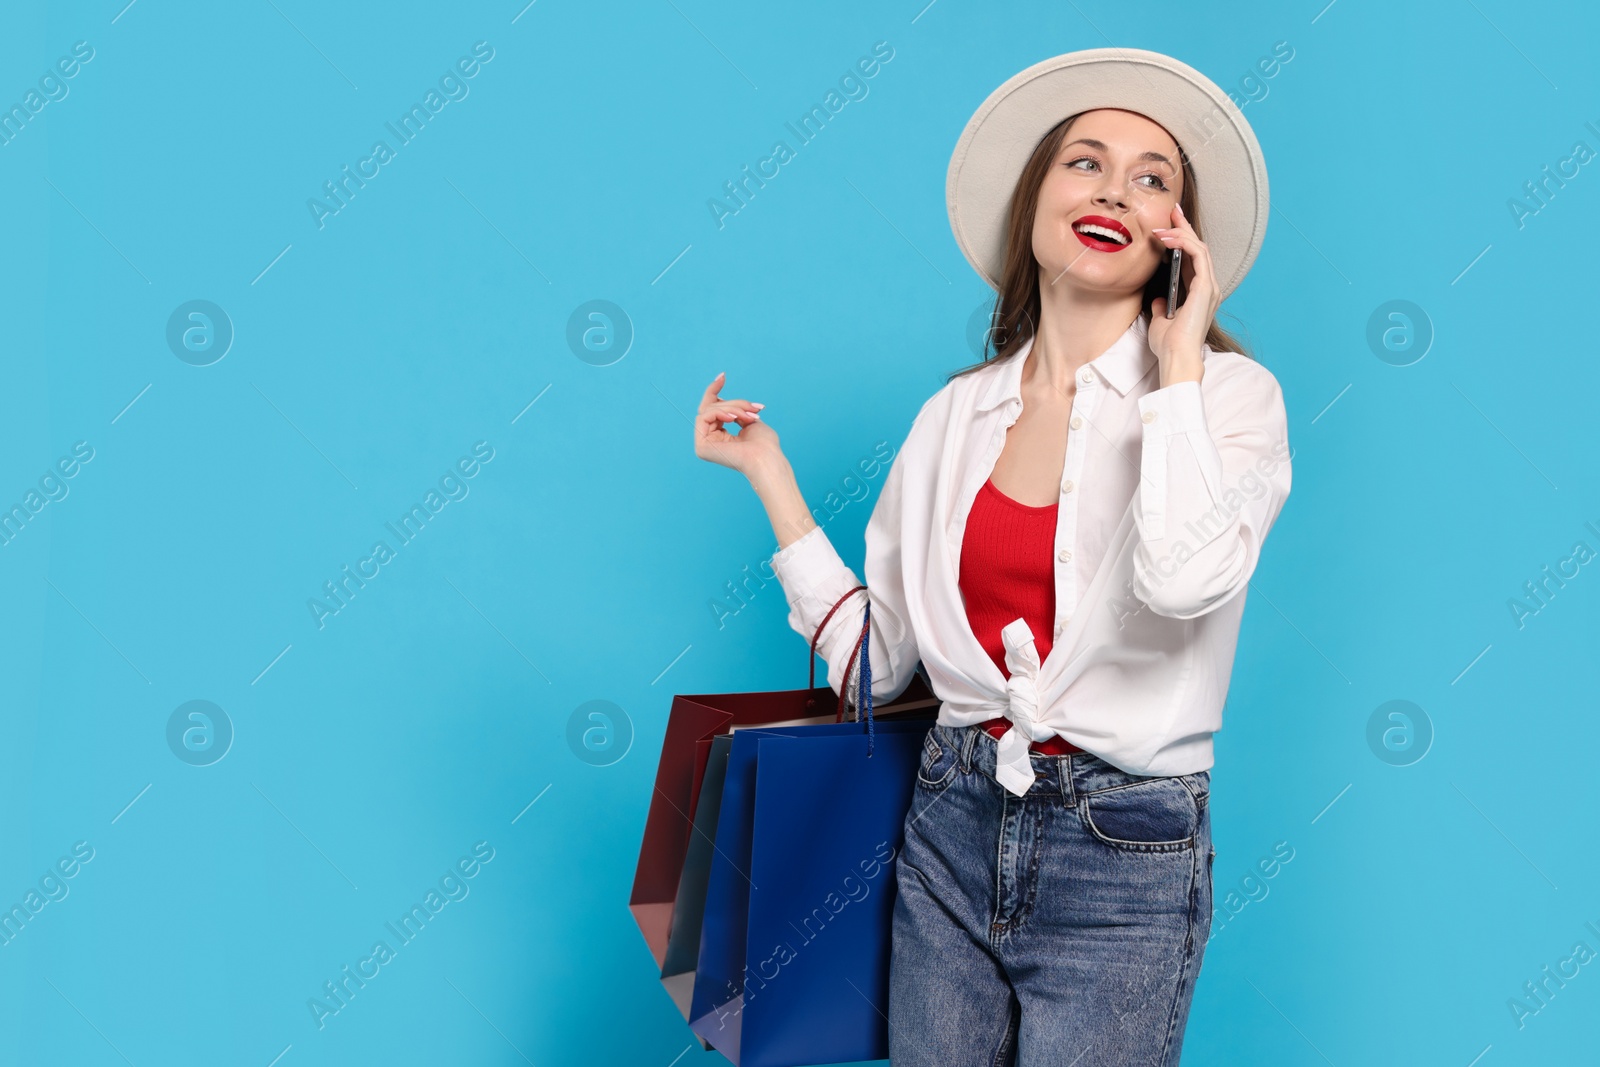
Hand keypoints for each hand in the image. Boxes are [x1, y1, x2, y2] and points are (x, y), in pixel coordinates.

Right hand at [694, 372, 784, 477]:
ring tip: (749, 416)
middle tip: (753, 408)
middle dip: (734, 403)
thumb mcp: (749, 419)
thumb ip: (735, 411)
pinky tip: (735, 418)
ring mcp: (703, 445)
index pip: (711, 410)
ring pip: (709, 410)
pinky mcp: (701, 446)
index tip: (723, 375)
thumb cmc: (765, 445)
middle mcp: (709, 442)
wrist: (766, 459)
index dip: (714, 391)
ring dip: (733, 408)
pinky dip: (721, 413)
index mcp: (720, 438)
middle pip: (711, 408)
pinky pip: (705, 416)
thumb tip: (721, 399)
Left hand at [1148, 202, 1218, 386]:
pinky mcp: (1205, 287)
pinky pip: (1198, 255)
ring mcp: (1209, 287)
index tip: (1170, 224)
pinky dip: (1183, 243)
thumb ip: (1164, 306)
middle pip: (1198, 248)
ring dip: (1182, 232)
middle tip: (1172, 210)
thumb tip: (1160, 298)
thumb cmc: (1169, 344)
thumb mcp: (1162, 320)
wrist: (1176, 357)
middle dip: (1184, 227)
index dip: (1183, 239)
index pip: (1193, 259)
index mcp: (1199, 293)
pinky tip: (1168, 237)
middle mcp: (1208, 288)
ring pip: (1199, 248)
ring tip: (1166, 221)